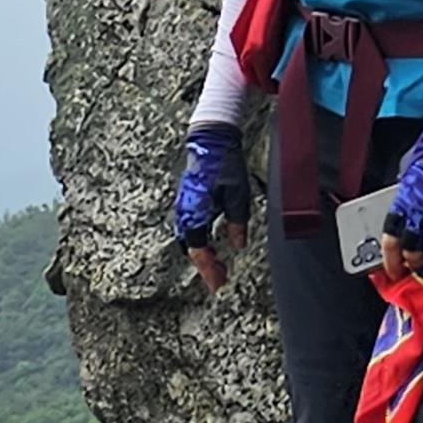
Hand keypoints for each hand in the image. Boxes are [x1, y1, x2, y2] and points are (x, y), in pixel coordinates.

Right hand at [173, 124, 250, 292]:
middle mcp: (185, 212)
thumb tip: (237, 245)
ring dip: (202, 253)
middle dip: (205, 265)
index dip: (208, 269)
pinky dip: (199, 240)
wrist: (211, 139)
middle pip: (190, 248)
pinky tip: (213, 242)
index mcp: (195, 213)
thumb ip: (236, 223)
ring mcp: (184, 206)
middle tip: (220, 277)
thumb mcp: (237, 195)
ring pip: (189, 239)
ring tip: (219, 264)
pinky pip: (190, 228)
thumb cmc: (224, 164)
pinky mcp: (188, 200)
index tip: (219, 283)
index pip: (198, 250)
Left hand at [382, 114, 422, 265]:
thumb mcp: (407, 172)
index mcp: (402, 202)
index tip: (392, 269)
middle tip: (415, 266)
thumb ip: (404, 194)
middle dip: (413, 262)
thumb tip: (403, 207)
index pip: (390, 239)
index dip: (390, 259)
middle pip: (412, 249)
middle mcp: (419, 212)